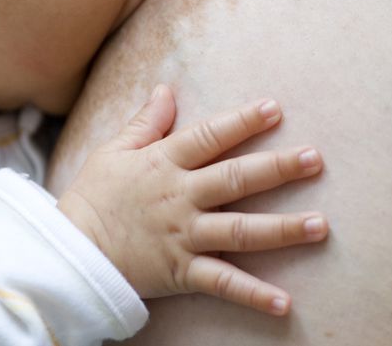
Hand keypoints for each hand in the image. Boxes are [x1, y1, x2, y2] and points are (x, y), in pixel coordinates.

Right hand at [57, 85, 326, 315]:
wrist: (71, 252)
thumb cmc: (94, 196)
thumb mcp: (114, 151)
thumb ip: (146, 122)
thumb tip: (166, 89)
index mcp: (165, 163)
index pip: (210, 136)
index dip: (243, 122)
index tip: (275, 109)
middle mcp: (180, 197)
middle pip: (235, 179)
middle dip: (277, 168)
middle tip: (316, 160)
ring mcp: (183, 236)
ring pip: (240, 231)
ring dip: (282, 229)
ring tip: (320, 225)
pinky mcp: (181, 271)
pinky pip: (222, 283)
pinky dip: (253, 294)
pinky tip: (286, 303)